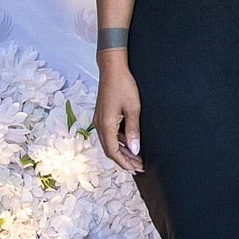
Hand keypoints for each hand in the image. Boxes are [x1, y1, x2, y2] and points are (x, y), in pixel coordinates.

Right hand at [94, 56, 142, 172]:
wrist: (112, 69)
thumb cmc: (123, 85)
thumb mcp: (133, 109)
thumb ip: (133, 131)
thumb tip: (135, 150)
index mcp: (106, 125)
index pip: (113, 152)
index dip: (125, 163)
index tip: (136, 169)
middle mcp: (99, 125)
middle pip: (110, 150)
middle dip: (124, 161)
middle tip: (139, 167)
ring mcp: (100, 120)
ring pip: (110, 143)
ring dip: (123, 152)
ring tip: (137, 158)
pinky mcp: (102, 116)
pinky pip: (110, 134)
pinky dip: (120, 142)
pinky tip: (130, 143)